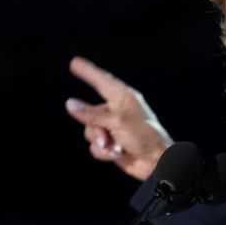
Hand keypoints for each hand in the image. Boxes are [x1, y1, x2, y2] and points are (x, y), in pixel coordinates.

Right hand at [65, 56, 173, 180]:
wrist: (156, 162)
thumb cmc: (145, 137)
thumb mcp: (117, 122)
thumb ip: (92, 114)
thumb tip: (70, 104)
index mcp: (123, 98)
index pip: (102, 80)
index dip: (88, 72)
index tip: (75, 62)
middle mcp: (116, 110)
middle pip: (89, 113)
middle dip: (96, 129)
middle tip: (107, 138)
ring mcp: (113, 127)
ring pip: (90, 132)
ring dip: (101, 143)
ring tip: (117, 147)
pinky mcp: (111, 143)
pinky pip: (95, 147)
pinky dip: (104, 153)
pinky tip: (118, 154)